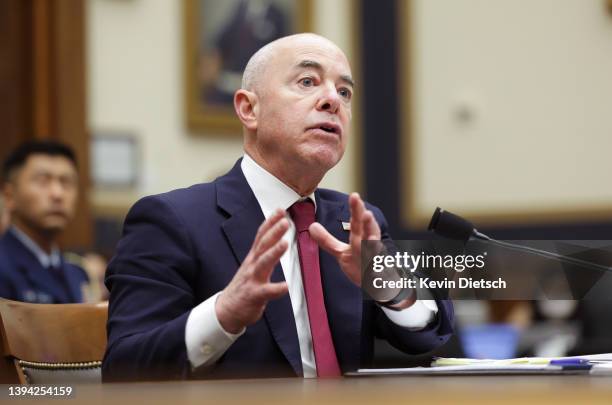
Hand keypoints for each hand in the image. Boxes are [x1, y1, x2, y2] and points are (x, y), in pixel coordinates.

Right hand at [216, 209, 288, 333]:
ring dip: (273, 253)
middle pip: (263, 245)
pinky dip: (276, 288)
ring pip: (263, 264)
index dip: (270, 222)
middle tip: (285, 221)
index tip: (281, 210)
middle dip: (273, 232)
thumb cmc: (244, 286)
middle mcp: (252, 265)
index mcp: (253, 257)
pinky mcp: (254, 295)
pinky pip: (266, 292)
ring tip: (284, 243)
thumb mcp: (252, 265)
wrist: (227, 310)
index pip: (261, 236)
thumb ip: (263, 252)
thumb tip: (276, 237)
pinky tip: (286, 286)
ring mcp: (252, 279)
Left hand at [309, 193, 379, 286]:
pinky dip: (379, 272)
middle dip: (367, 222)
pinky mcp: (379, 276)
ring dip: (374, 243)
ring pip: (376, 251)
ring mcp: (375, 261)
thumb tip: (312, 226)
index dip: (356, 209)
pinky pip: (380, 274)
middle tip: (366, 212)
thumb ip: (327, 240)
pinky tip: (377, 271)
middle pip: (369, 232)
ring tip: (373, 238)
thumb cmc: (361, 265)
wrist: (379, 285)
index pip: (357, 222)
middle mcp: (370, 246)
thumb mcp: (341, 252)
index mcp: (361, 238)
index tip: (354, 196)